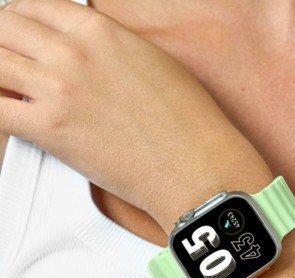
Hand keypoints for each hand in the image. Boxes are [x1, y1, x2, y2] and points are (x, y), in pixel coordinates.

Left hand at [0, 0, 270, 230]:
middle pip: (3, 28)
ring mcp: (60, 90)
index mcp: (102, 31)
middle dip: (1, 44)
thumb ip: (111, 52)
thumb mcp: (153, 65)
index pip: (33, 5)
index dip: (19, 20)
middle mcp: (74, 54)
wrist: (194, 164)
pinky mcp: (52, 131)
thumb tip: (91, 56)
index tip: (19, 37)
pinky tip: (7, 116)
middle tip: (9, 62)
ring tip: (9, 91)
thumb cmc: (187, 122)